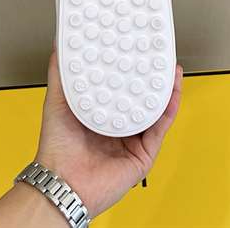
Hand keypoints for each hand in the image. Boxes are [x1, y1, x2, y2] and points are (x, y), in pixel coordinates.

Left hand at [36, 49, 182, 217]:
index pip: (120, 86)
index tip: (134, 50)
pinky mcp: (144, 155)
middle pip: (140, 97)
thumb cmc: (57, 148)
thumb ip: (60, 74)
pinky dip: (168, 110)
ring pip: (155, 111)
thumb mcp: (57, 101)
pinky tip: (172, 94)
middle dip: (151, 77)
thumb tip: (60, 47)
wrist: (63, 182)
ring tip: (171, 70)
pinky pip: (160, 129)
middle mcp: (119, 126)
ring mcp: (132, 140)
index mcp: (101, 113)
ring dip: (165, 90)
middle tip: (158, 57)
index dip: (129, 69)